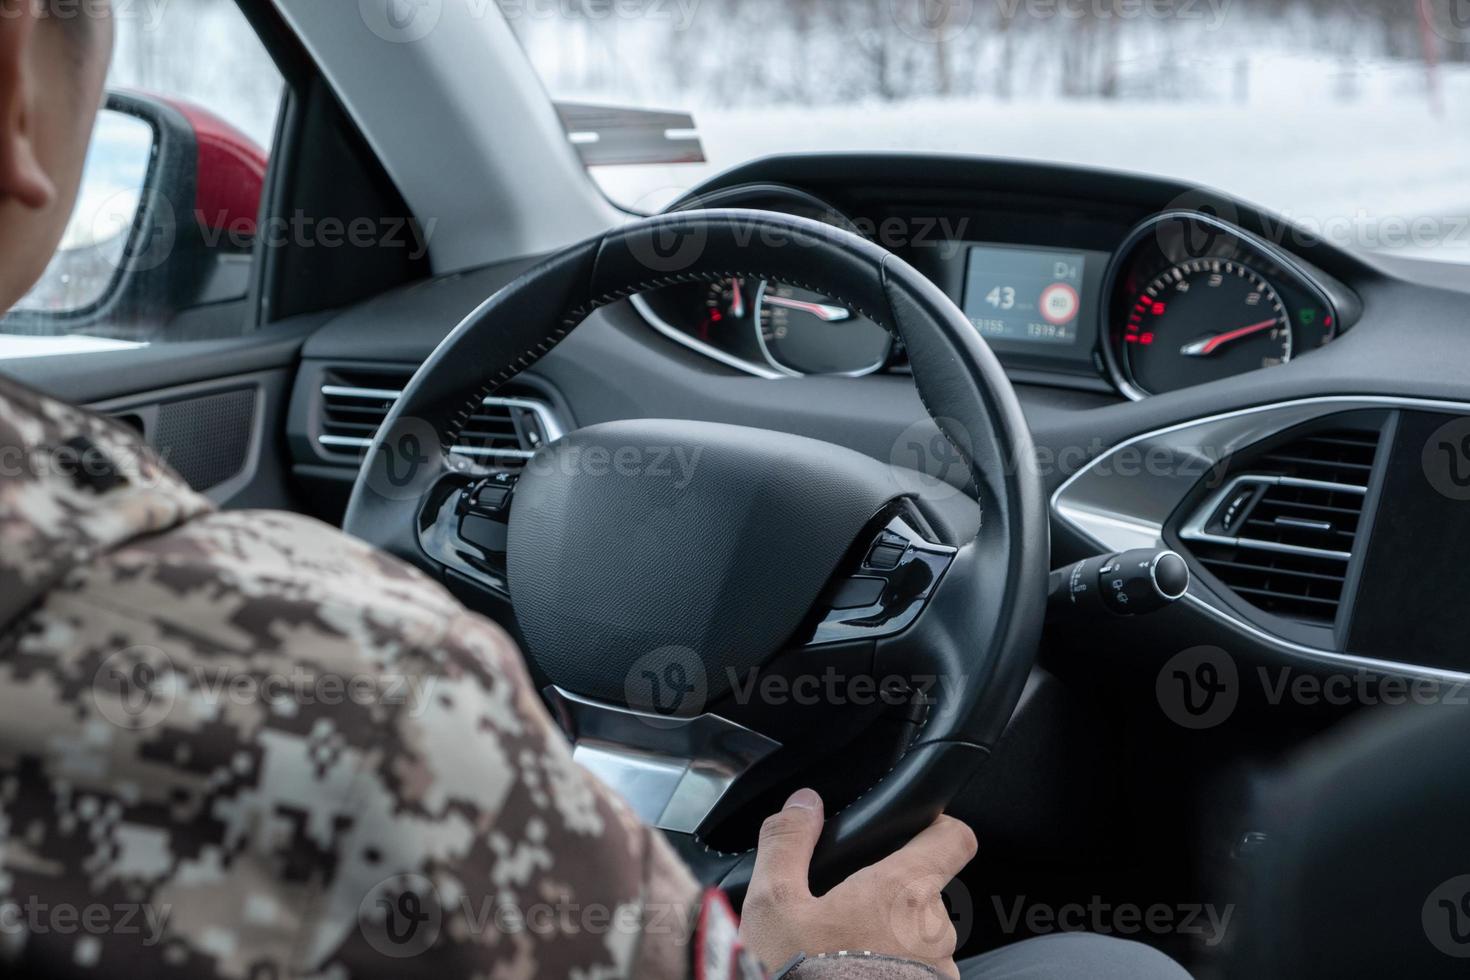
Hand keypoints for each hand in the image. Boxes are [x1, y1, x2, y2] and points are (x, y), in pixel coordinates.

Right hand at [738, 788, 977, 978]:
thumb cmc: (799, 976)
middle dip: (891, 899)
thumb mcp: (773, 905)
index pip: (954, 839)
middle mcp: (934, 930)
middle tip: (844, 914)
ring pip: (922, 941)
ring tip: (845, 958)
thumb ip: (788, 844)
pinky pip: (919, 976)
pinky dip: (893, 975)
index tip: (914, 832)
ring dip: (893, 943)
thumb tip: (805, 802)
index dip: (937, 828)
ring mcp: (939, 974)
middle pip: (927, 893)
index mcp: (902, 891)